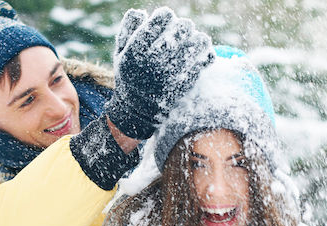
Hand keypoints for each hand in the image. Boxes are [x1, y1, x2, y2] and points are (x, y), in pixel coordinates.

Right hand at [106, 7, 213, 139]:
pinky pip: (205, 59)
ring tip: (192, 42)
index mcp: (138, 49)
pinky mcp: (186, 82)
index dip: (166, 17)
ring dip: (197, 38)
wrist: (138, 111)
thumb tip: (142, 13)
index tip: (165, 23)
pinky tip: (200, 54)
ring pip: (198, 40)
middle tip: (180, 33)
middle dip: (183, 27)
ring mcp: (173, 71)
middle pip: (184, 27)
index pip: (164, 17)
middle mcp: (155, 59)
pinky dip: (206, 53)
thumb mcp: (120, 52)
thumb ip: (128, 28)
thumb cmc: (129, 77)